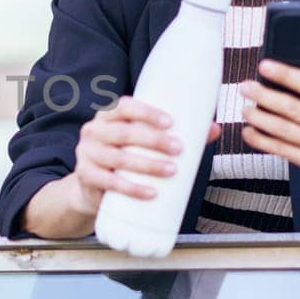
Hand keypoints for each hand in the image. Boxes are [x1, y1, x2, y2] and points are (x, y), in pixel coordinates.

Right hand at [67, 96, 221, 215]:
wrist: (92, 190)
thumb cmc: (124, 159)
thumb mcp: (144, 144)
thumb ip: (178, 135)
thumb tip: (214, 129)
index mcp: (109, 116)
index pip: (124, 106)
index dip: (146, 112)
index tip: (171, 122)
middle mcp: (94, 130)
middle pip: (123, 132)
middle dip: (153, 140)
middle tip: (179, 149)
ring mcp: (86, 153)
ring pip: (117, 157)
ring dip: (147, 164)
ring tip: (172, 171)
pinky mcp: (85, 176)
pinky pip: (108, 182)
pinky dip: (131, 188)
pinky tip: (151, 193)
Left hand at [237, 51, 299, 198]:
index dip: (286, 75)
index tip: (266, 67)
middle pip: (293, 108)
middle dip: (264, 96)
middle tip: (246, 86)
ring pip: (284, 130)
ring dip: (260, 118)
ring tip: (245, 108)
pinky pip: (283, 150)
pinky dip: (263, 141)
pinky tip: (250, 132)